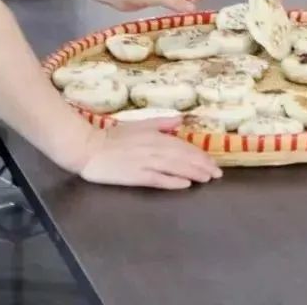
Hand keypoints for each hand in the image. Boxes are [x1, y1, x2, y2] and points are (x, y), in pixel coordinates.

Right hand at [78, 118, 221, 189]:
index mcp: (156, 136)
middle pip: (183, 157)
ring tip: (207, 179)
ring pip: (175, 167)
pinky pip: (158, 179)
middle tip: (217, 174)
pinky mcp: (135, 175)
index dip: (200, 154)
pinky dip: (173, 181)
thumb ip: (161, 123)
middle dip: (203, 165)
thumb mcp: (139, 125)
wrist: (88, 147)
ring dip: (193, 173)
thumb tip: (180, 120)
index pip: (184, 146)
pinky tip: (185, 185)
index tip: (213, 162)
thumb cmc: (113, 136)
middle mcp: (154, 148)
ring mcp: (145, 162)